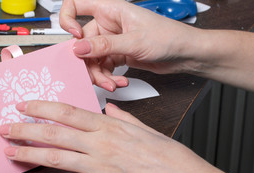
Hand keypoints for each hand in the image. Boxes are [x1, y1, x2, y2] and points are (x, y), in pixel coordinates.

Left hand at [0, 100, 206, 172]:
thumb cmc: (168, 155)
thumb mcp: (145, 129)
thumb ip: (124, 117)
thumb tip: (111, 109)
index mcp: (111, 127)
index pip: (69, 112)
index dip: (43, 107)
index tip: (24, 105)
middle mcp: (101, 145)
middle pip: (54, 133)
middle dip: (25, 129)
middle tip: (4, 128)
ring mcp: (100, 168)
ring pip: (55, 158)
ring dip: (28, 154)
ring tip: (8, 152)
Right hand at [60, 0, 201, 91]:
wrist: (185, 54)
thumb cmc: (168, 37)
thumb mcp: (134, 41)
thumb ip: (105, 46)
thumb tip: (79, 48)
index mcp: (110, 10)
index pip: (76, 5)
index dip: (68, 20)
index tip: (75, 38)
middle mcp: (108, 24)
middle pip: (83, 43)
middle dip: (89, 63)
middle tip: (96, 76)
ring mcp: (113, 41)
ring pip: (93, 59)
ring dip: (100, 75)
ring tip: (112, 84)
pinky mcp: (118, 55)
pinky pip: (104, 68)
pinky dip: (108, 78)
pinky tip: (119, 82)